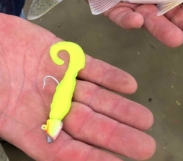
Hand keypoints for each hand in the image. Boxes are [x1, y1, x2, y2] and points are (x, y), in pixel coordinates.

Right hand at [0, 14, 154, 160]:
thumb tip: (44, 144)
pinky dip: (109, 75)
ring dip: (121, 108)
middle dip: (117, 135)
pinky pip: (90, 67)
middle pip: (89, 124)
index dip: (90, 159)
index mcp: (25, 126)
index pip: (63, 150)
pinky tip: (129, 85)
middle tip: (146, 147)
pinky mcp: (64, 55)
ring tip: (145, 119)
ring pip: (96, 97)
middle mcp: (48, 105)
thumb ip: (7, 126)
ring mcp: (58, 80)